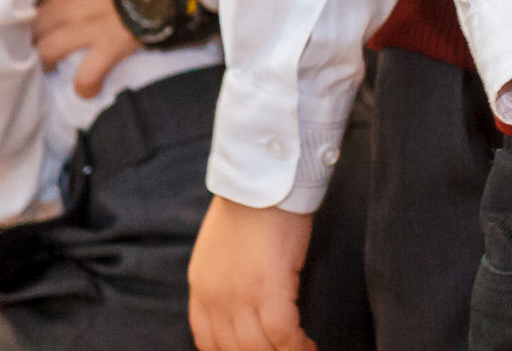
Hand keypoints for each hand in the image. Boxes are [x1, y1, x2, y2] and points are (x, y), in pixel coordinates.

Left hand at [35, 0, 144, 96]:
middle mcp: (65, 6)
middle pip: (28, 24)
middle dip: (24, 28)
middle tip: (25, 30)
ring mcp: (85, 31)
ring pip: (46, 51)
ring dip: (44, 56)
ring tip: (46, 58)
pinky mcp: (109, 49)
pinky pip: (87, 76)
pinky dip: (83, 84)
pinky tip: (84, 87)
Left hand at [188, 198, 315, 350]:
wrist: (265, 178)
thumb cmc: (253, 205)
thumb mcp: (222, 248)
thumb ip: (225, 279)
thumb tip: (244, 301)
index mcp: (201, 287)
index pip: (207, 340)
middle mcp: (215, 299)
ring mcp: (240, 297)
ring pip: (258, 350)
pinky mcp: (270, 290)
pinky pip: (284, 335)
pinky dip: (297, 347)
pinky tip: (310, 346)